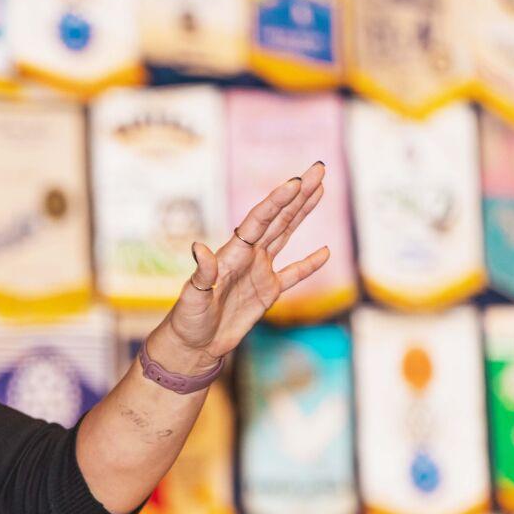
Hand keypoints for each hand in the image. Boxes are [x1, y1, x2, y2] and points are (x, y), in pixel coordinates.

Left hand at [154, 161, 331, 369]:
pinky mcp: (267, 292)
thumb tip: (198, 248)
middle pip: (278, 218)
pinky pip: (293, 274)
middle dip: (299, 193)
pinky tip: (325, 252)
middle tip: (319, 168)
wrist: (193, 345)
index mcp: (232, 253)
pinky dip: (309, 264)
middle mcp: (248, 256)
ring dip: (303, 212)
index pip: (259, 220)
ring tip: (320, 188)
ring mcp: (259, 272)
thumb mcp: (193, 297)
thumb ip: (201, 274)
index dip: (278, 201)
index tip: (296, 181)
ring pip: (286, 234)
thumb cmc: (188, 321)